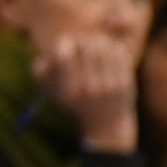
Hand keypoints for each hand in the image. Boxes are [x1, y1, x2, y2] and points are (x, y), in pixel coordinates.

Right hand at [37, 34, 138, 152]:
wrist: (106, 124)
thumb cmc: (75, 103)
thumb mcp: (53, 92)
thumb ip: (41, 75)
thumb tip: (43, 59)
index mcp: (69, 91)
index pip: (65, 54)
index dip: (66, 44)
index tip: (68, 46)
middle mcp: (89, 89)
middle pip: (87, 46)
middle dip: (84, 41)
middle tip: (84, 43)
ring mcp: (109, 86)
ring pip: (105, 46)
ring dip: (99, 42)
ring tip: (96, 46)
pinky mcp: (125, 83)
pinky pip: (119, 52)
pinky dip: (113, 47)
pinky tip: (109, 53)